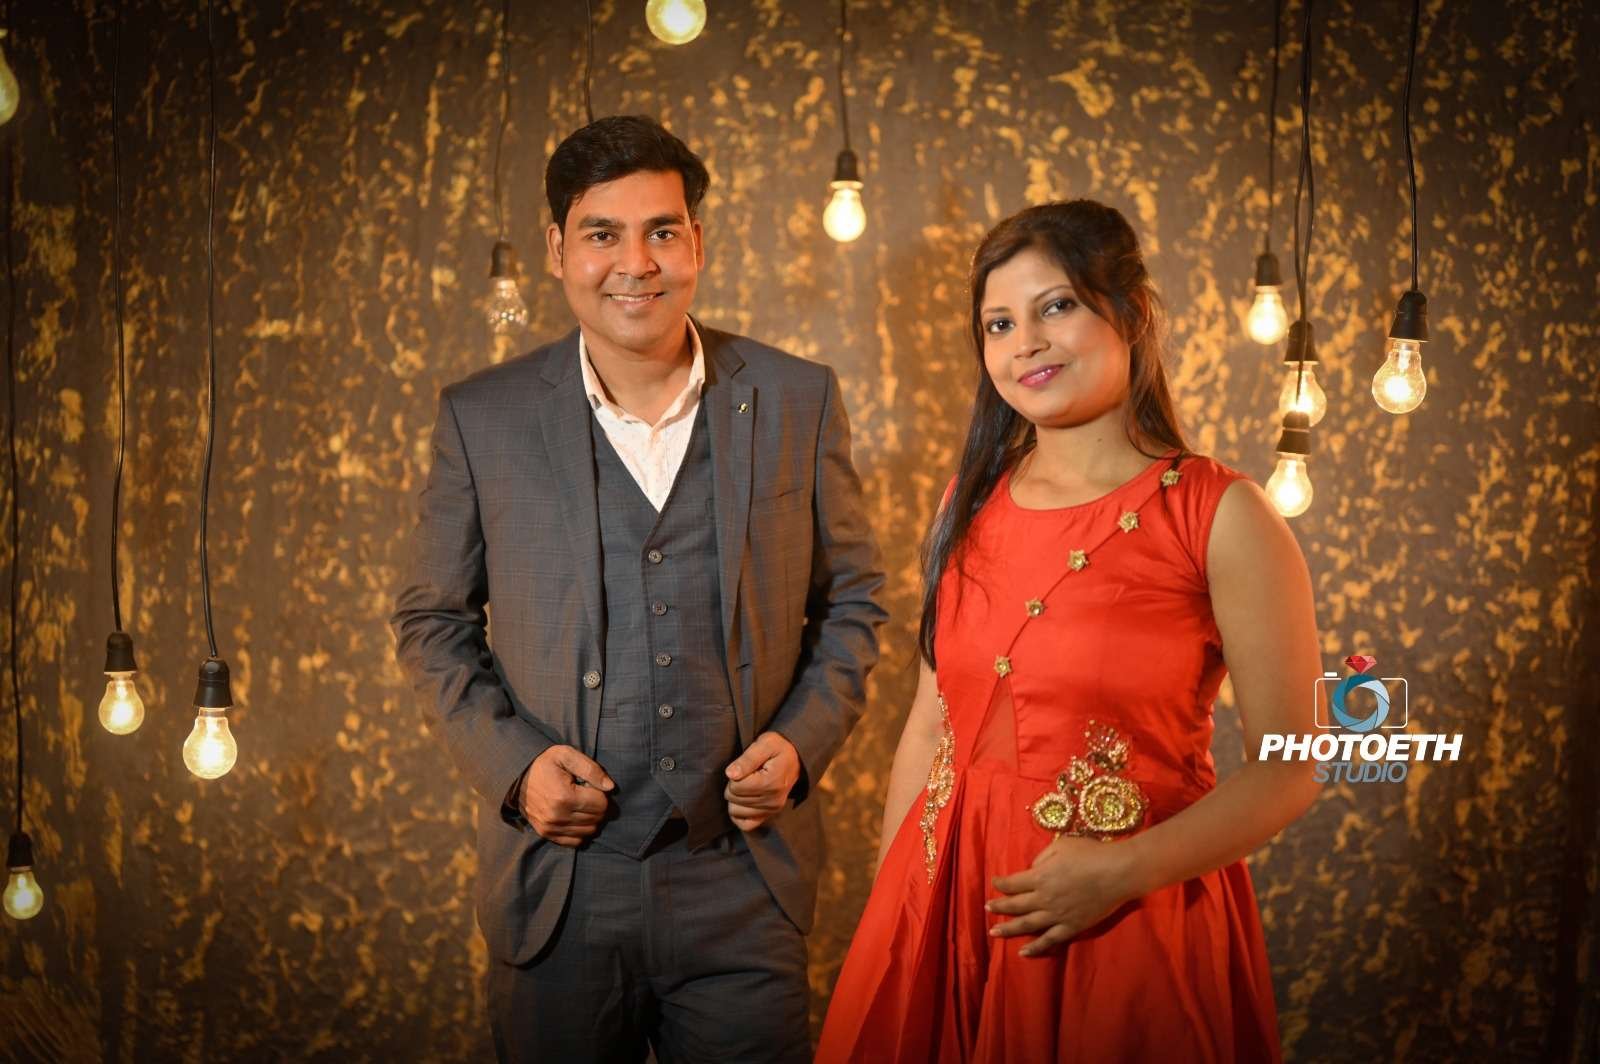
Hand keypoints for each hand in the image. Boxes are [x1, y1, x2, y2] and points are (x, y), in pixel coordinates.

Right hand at [519, 745, 614, 846]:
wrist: (517, 776)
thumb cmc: (544, 763)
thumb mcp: (566, 755)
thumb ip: (591, 769)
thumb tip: (610, 787)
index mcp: (565, 796)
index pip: (601, 804)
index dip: (602, 794)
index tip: (592, 786)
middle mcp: (558, 816)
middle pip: (597, 819)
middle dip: (599, 806)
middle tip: (589, 794)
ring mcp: (551, 827)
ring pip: (589, 831)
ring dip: (592, 819)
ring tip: (582, 804)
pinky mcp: (547, 833)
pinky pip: (576, 842)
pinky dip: (581, 831)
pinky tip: (577, 817)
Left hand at [724, 732, 800, 830]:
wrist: (796, 757)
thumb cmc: (779, 748)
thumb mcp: (765, 743)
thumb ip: (747, 759)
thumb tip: (730, 774)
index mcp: (770, 782)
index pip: (735, 787)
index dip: (735, 774)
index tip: (746, 766)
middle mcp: (772, 800)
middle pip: (733, 799)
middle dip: (734, 785)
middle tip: (747, 774)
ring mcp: (772, 809)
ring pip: (735, 811)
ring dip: (736, 798)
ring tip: (748, 785)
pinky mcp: (770, 814)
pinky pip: (746, 824)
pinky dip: (740, 814)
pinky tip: (744, 801)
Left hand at [986, 836, 1140, 956]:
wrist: (1118, 873)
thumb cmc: (1091, 854)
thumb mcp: (1062, 845)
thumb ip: (1042, 857)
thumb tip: (1034, 869)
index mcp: (1040, 877)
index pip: (1012, 883)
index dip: (1001, 883)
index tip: (994, 883)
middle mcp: (1044, 898)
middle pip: (1015, 905)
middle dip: (999, 906)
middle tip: (986, 908)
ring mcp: (1057, 915)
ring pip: (1026, 925)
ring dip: (1008, 929)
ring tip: (994, 932)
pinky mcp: (1071, 927)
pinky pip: (1049, 940)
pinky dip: (1035, 947)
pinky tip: (1023, 952)